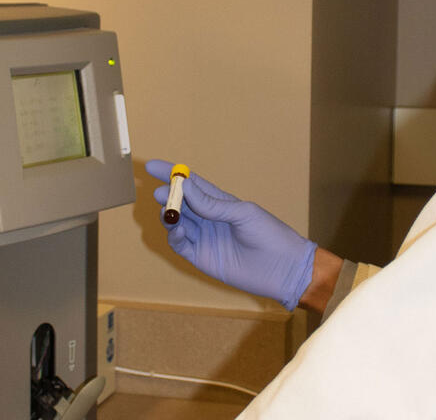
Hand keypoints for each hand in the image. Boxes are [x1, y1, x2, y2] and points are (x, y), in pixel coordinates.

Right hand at [146, 159, 315, 310]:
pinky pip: (180, 245)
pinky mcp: (201, 258)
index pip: (193, 184)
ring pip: (177, 223)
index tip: (152, 166)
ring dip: (169, 216)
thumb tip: (185, 186)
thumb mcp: (243, 214)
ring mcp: (204, 238)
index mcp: (221, 203)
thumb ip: (213, 204)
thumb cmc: (270, 235)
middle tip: (159, 192)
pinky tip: (176, 230)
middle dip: (167, 195)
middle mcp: (209, 219)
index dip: (173, 174)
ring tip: (168, 211)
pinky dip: (174, 236)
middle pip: (181, 203)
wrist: (282, 269)